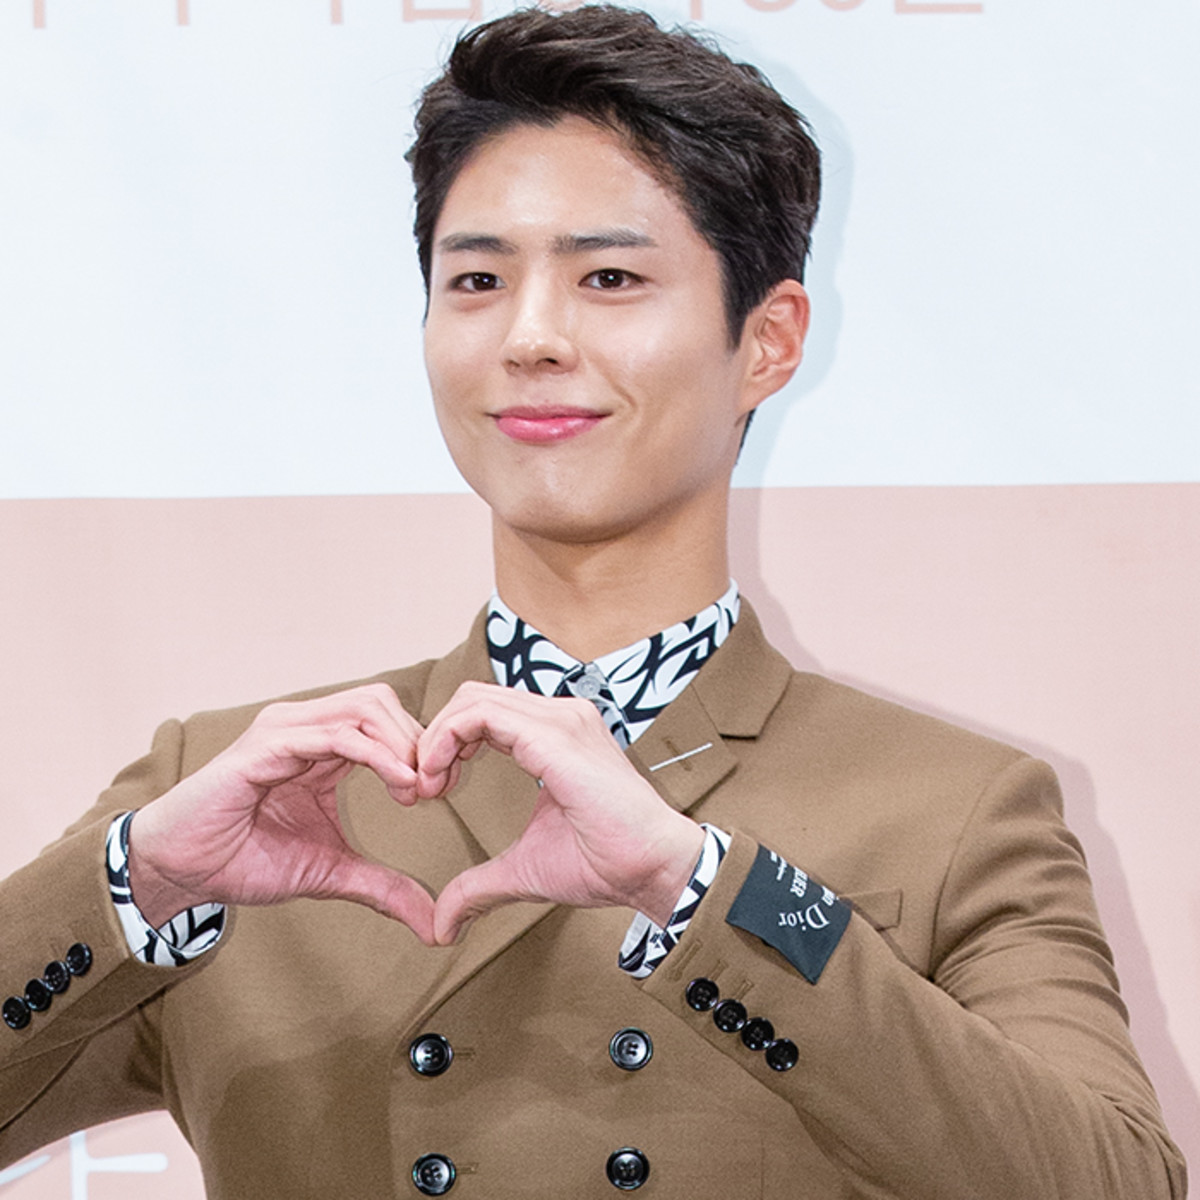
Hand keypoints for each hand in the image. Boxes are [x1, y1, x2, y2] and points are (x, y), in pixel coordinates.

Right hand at [127, 683, 435, 944]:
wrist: (179, 870)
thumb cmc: (243, 859)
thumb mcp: (329, 873)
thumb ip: (382, 887)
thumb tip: (434, 925)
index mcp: (322, 744)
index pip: (387, 718)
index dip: (421, 747)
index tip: (442, 790)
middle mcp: (305, 726)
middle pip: (381, 701)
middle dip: (418, 740)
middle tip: (434, 788)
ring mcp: (285, 731)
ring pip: (365, 708)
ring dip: (402, 745)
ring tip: (418, 789)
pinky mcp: (265, 746)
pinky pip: (334, 736)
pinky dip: (376, 755)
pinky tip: (400, 783)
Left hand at [416, 682, 705, 944]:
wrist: (652, 868)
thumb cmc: (606, 863)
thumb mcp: (524, 869)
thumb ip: (479, 885)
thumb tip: (443, 924)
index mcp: (556, 736)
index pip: (485, 712)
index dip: (447, 744)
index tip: (433, 789)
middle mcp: (559, 717)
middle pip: (472, 696)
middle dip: (435, 738)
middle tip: (424, 787)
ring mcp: (559, 721)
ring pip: (471, 698)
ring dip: (436, 739)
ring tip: (429, 784)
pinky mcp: (554, 736)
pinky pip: (480, 715)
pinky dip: (446, 740)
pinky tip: (440, 778)